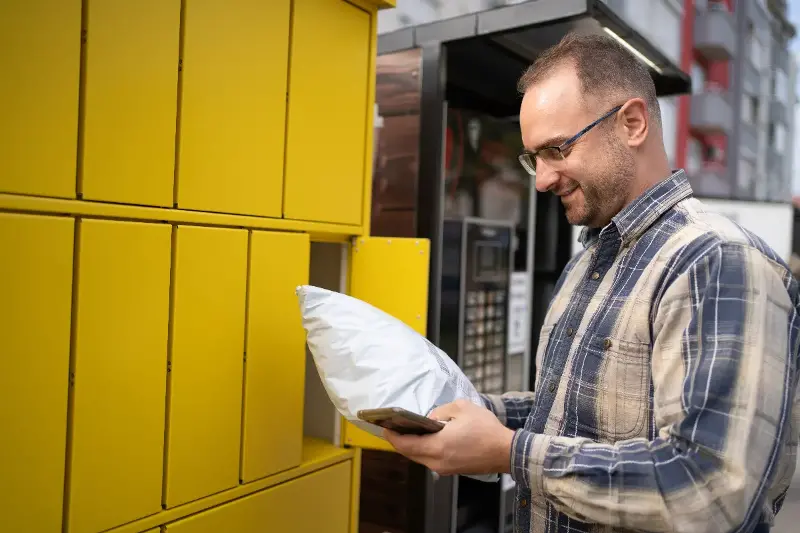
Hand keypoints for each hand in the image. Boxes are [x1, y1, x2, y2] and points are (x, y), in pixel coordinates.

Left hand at [384, 399, 514, 475]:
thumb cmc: (486, 429)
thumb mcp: (461, 408)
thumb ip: (440, 411)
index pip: (405, 444)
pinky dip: (424, 449)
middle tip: (393, 426)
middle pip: (409, 453)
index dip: (391, 435)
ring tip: (408, 430)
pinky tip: (426, 438)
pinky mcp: (451, 470)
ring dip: (412, 445)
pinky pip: (431, 459)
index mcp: (437, 446)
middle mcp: (437, 461)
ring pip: (420, 457)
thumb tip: (431, 418)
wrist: (506, 451)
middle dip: (399, 440)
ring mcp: (444, 468)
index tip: (384, 426)